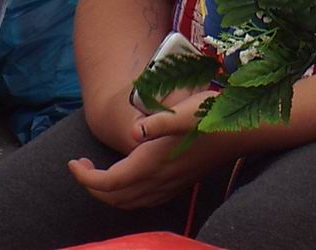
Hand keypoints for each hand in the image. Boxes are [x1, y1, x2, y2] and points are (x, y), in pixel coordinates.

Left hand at [71, 91, 227, 208]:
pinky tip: (131, 180)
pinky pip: (145, 202)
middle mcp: (158, 181)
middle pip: (114, 198)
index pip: (107, 183)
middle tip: (81, 166)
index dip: (84, 177)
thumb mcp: (184, 112)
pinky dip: (128, 196)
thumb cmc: (212, 116)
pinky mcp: (180, 184)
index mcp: (151, 164)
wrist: (243, 130)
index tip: (72, 163)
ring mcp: (170, 186)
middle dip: (92, 186)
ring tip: (99, 173)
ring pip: (129, 203)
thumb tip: (134, 132)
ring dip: (108, 193)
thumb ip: (158, 123)